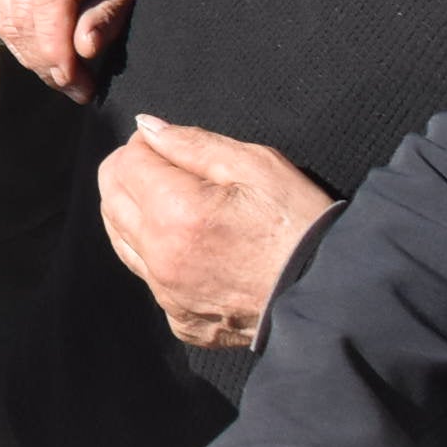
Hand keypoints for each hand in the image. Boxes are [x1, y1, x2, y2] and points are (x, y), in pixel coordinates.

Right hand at [0, 0, 162, 100]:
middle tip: (78, 89)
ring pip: (6, 18)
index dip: (56, 45)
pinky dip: (19, 40)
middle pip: (23, 13)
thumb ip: (109, 9)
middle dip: (48, 61)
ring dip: (33, 57)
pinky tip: (45, 54)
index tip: (75, 82)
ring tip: (65, 78)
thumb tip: (83, 51)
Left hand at [101, 115, 335, 347]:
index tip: (169, 148)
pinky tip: (192, 246)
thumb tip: (145, 127)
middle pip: (111, 198)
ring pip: (121, 237)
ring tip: (178, 204)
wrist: (335, 296)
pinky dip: (158, 255)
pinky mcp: (181, 319)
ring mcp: (168, 293)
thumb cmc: (301, 225)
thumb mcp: (256, 166)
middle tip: (170, 171)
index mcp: (175, 212)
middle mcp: (161, 256)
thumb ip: (191, 143)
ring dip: (136, 213)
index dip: (143, 146)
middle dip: (131, 174)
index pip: (123, 162)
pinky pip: (149, 276)